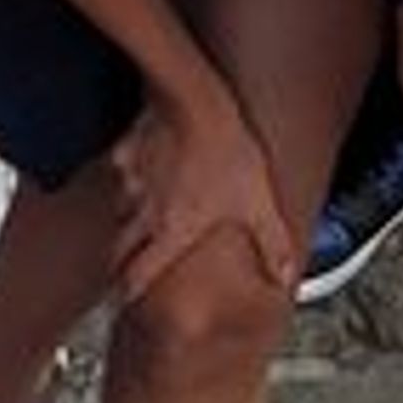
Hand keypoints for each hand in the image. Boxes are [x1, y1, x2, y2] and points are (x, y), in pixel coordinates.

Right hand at [108, 88, 293, 299]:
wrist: (194, 99)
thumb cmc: (226, 152)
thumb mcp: (257, 202)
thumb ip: (271, 242)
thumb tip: (285, 275)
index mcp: (172, 232)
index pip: (138, 275)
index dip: (128, 292)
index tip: (123, 302)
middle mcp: (143, 214)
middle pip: (118, 250)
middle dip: (118, 265)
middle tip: (120, 273)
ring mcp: (131, 183)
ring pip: (119, 214)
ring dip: (125, 224)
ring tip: (137, 224)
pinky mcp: (125, 154)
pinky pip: (121, 174)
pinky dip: (129, 181)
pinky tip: (144, 171)